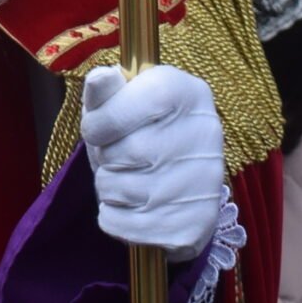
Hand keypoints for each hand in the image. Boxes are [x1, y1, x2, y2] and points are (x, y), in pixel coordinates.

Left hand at [81, 63, 226, 260]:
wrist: (178, 186)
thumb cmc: (140, 134)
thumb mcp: (120, 103)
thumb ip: (105, 91)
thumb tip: (100, 77)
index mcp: (188, 93)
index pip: (142, 101)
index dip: (104, 119)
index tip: (95, 129)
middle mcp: (205, 134)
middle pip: (128, 150)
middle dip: (105, 156)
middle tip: (116, 156)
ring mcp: (204, 182)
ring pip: (122, 189)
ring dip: (107, 187)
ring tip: (125, 179)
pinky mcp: (194, 225)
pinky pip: (124, 224)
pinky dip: (113, 218)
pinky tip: (131, 207)